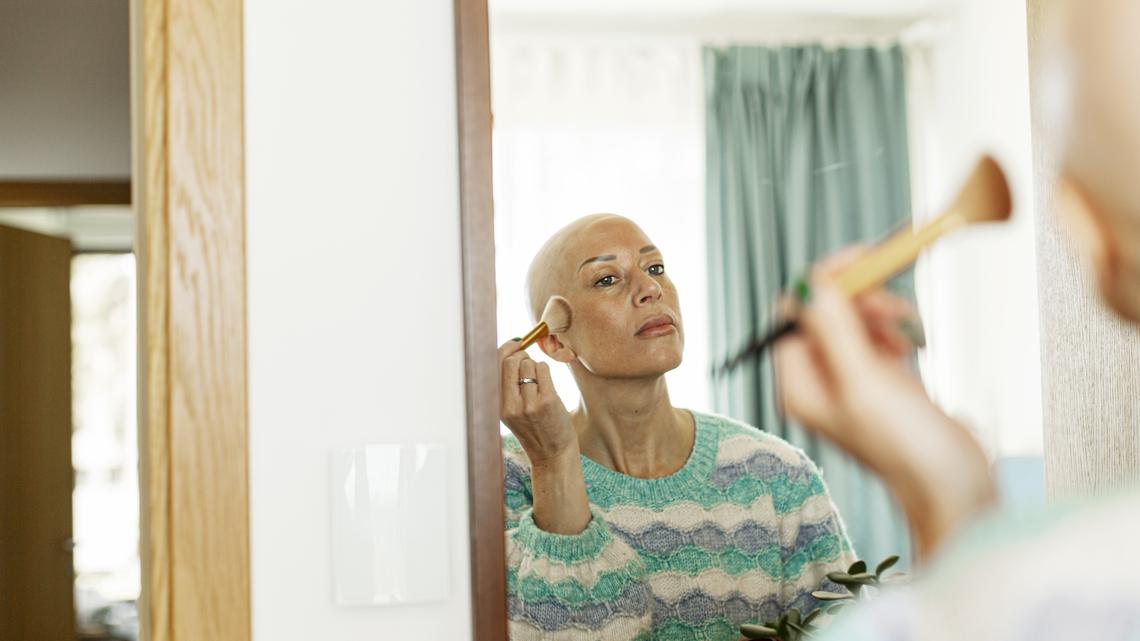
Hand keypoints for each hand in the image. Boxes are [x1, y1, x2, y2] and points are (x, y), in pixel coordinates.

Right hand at [498, 339, 577, 464]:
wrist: (552, 455)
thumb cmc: (534, 429)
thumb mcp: (511, 411)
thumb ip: (507, 385)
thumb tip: (511, 348)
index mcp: (497, 406)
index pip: (493, 366)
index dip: (505, 349)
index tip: (515, 343)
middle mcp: (509, 405)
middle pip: (510, 361)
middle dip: (522, 355)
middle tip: (530, 361)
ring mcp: (528, 404)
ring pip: (529, 364)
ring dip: (536, 366)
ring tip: (540, 383)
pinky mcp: (547, 401)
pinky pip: (543, 369)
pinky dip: (546, 371)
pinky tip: (548, 385)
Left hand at [773, 249, 994, 559]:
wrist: (955, 489)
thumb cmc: (906, 446)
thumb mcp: (865, 382)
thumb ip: (834, 330)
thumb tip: (807, 283)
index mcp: (799, 385)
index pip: (795, 313)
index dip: (826, 281)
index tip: (864, 259)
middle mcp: (819, 383)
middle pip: (827, 312)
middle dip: (861, 298)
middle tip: (894, 302)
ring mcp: (852, 382)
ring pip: (857, 321)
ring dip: (883, 313)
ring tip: (908, 329)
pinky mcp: (885, 383)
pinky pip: (880, 337)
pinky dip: (897, 330)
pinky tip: (913, 343)